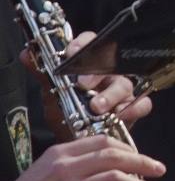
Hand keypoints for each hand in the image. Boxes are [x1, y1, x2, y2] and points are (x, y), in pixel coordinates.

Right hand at [0, 134, 164, 180]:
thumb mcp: (47, 165)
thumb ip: (75, 157)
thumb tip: (110, 157)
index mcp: (61, 153)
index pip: (102, 141)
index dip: (128, 147)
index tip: (140, 156)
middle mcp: (66, 168)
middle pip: (114, 157)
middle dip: (143, 162)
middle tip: (160, 169)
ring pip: (116, 180)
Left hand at [23, 32, 152, 142]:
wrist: (74, 137)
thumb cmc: (66, 112)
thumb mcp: (52, 93)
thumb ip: (42, 74)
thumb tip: (26, 54)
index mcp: (90, 64)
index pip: (91, 42)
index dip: (83, 45)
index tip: (71, 54)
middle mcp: (109, 74)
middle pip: (111, 63)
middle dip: (96, 73)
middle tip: (83, 85)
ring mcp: (122, 90)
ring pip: (125, 85)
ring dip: (111, 95)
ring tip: (96, 107)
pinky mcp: (133, 107)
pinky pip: (142, 104)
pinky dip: (133, 109)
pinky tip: (119, 115)